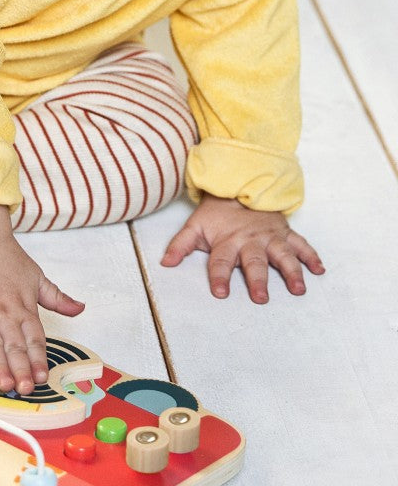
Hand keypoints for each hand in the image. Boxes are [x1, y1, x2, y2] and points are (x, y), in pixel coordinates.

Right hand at [0, 198, 84, 395]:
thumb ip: (57, 298)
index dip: (39, 359)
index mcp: (23, 307)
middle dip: (20, 369)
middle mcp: (2, 312)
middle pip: (13, 345)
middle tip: (25, 389)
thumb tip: (80, 308)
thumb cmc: (4, 257)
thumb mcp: (36, 276)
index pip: (34, 338)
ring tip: (4, 384)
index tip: (42, 378)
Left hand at [161, 195, 324, 302]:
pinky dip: (312, 256)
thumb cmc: (216, 214)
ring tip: (298, 289)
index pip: (221, 262)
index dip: (219, 277)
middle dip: (258, 280)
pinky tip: (320, 270)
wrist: (238, 187)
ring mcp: (270, 237)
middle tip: (261, 298)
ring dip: (292, 272)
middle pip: (254, 262)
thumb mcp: (194, 227)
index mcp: (227, 241)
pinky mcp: (285, 233)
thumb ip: (181, 245)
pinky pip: (301, 245)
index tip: (220, 293)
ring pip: (283, 255)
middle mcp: (250, 241)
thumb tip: (165, 263)